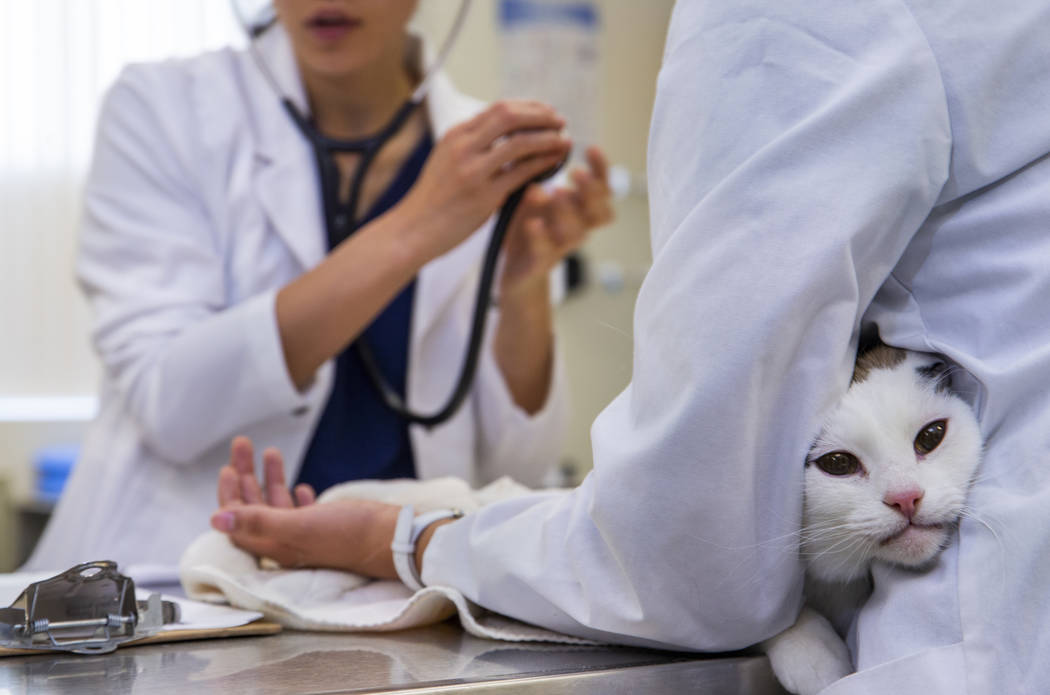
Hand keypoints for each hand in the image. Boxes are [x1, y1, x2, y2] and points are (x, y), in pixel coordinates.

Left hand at [211, 437, 400, 576]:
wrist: (390, 539)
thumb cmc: (346, 534)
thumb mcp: (296, 526)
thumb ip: (256, 521)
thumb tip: (215, 520)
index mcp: (275, 545)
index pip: (239, 522)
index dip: (230, 496)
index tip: (228, 468)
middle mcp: (287, 542)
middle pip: (256, 508)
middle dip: (246, 477)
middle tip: (243, 445)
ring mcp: (308, 534)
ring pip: (280, 505)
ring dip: (271, 479)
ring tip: (270, 452)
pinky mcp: (328, 527)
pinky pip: (304, 512)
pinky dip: (296, 497)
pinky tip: (299, 487)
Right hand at [397, 100, 572, 260]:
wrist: (413, 230)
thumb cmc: (434, 200)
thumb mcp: (447, 161)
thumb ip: (473, 146)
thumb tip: (508, 135)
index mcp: (456, 135)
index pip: (499, 109)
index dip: (528, 107)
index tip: (546, 112)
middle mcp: (463, 147)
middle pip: (509, 115)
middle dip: (541, 115)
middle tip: (561, 121)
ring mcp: (473, 171)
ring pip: (519, 142)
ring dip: (547, 138)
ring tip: (564, 141)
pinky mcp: (483, 196)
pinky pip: (521, 173)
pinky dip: (543, 164)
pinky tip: (555, 163)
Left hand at [499, 146, 613, 300]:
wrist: (515, 267)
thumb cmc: (528, 222)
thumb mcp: (533, 191)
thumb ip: (539, 171)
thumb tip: (542, 142)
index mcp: (580, 206)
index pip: (602, 187)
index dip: (601, 169)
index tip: (591, 147)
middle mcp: (577, 226)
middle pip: (599, 210)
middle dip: (591, 191)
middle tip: (575, 171)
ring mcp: (561, 245)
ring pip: (577, 232)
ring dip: (567, 211)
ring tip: (554, 192)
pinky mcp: (540, 261)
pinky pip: (546, 251)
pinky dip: (541, 236)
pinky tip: (532, 223)